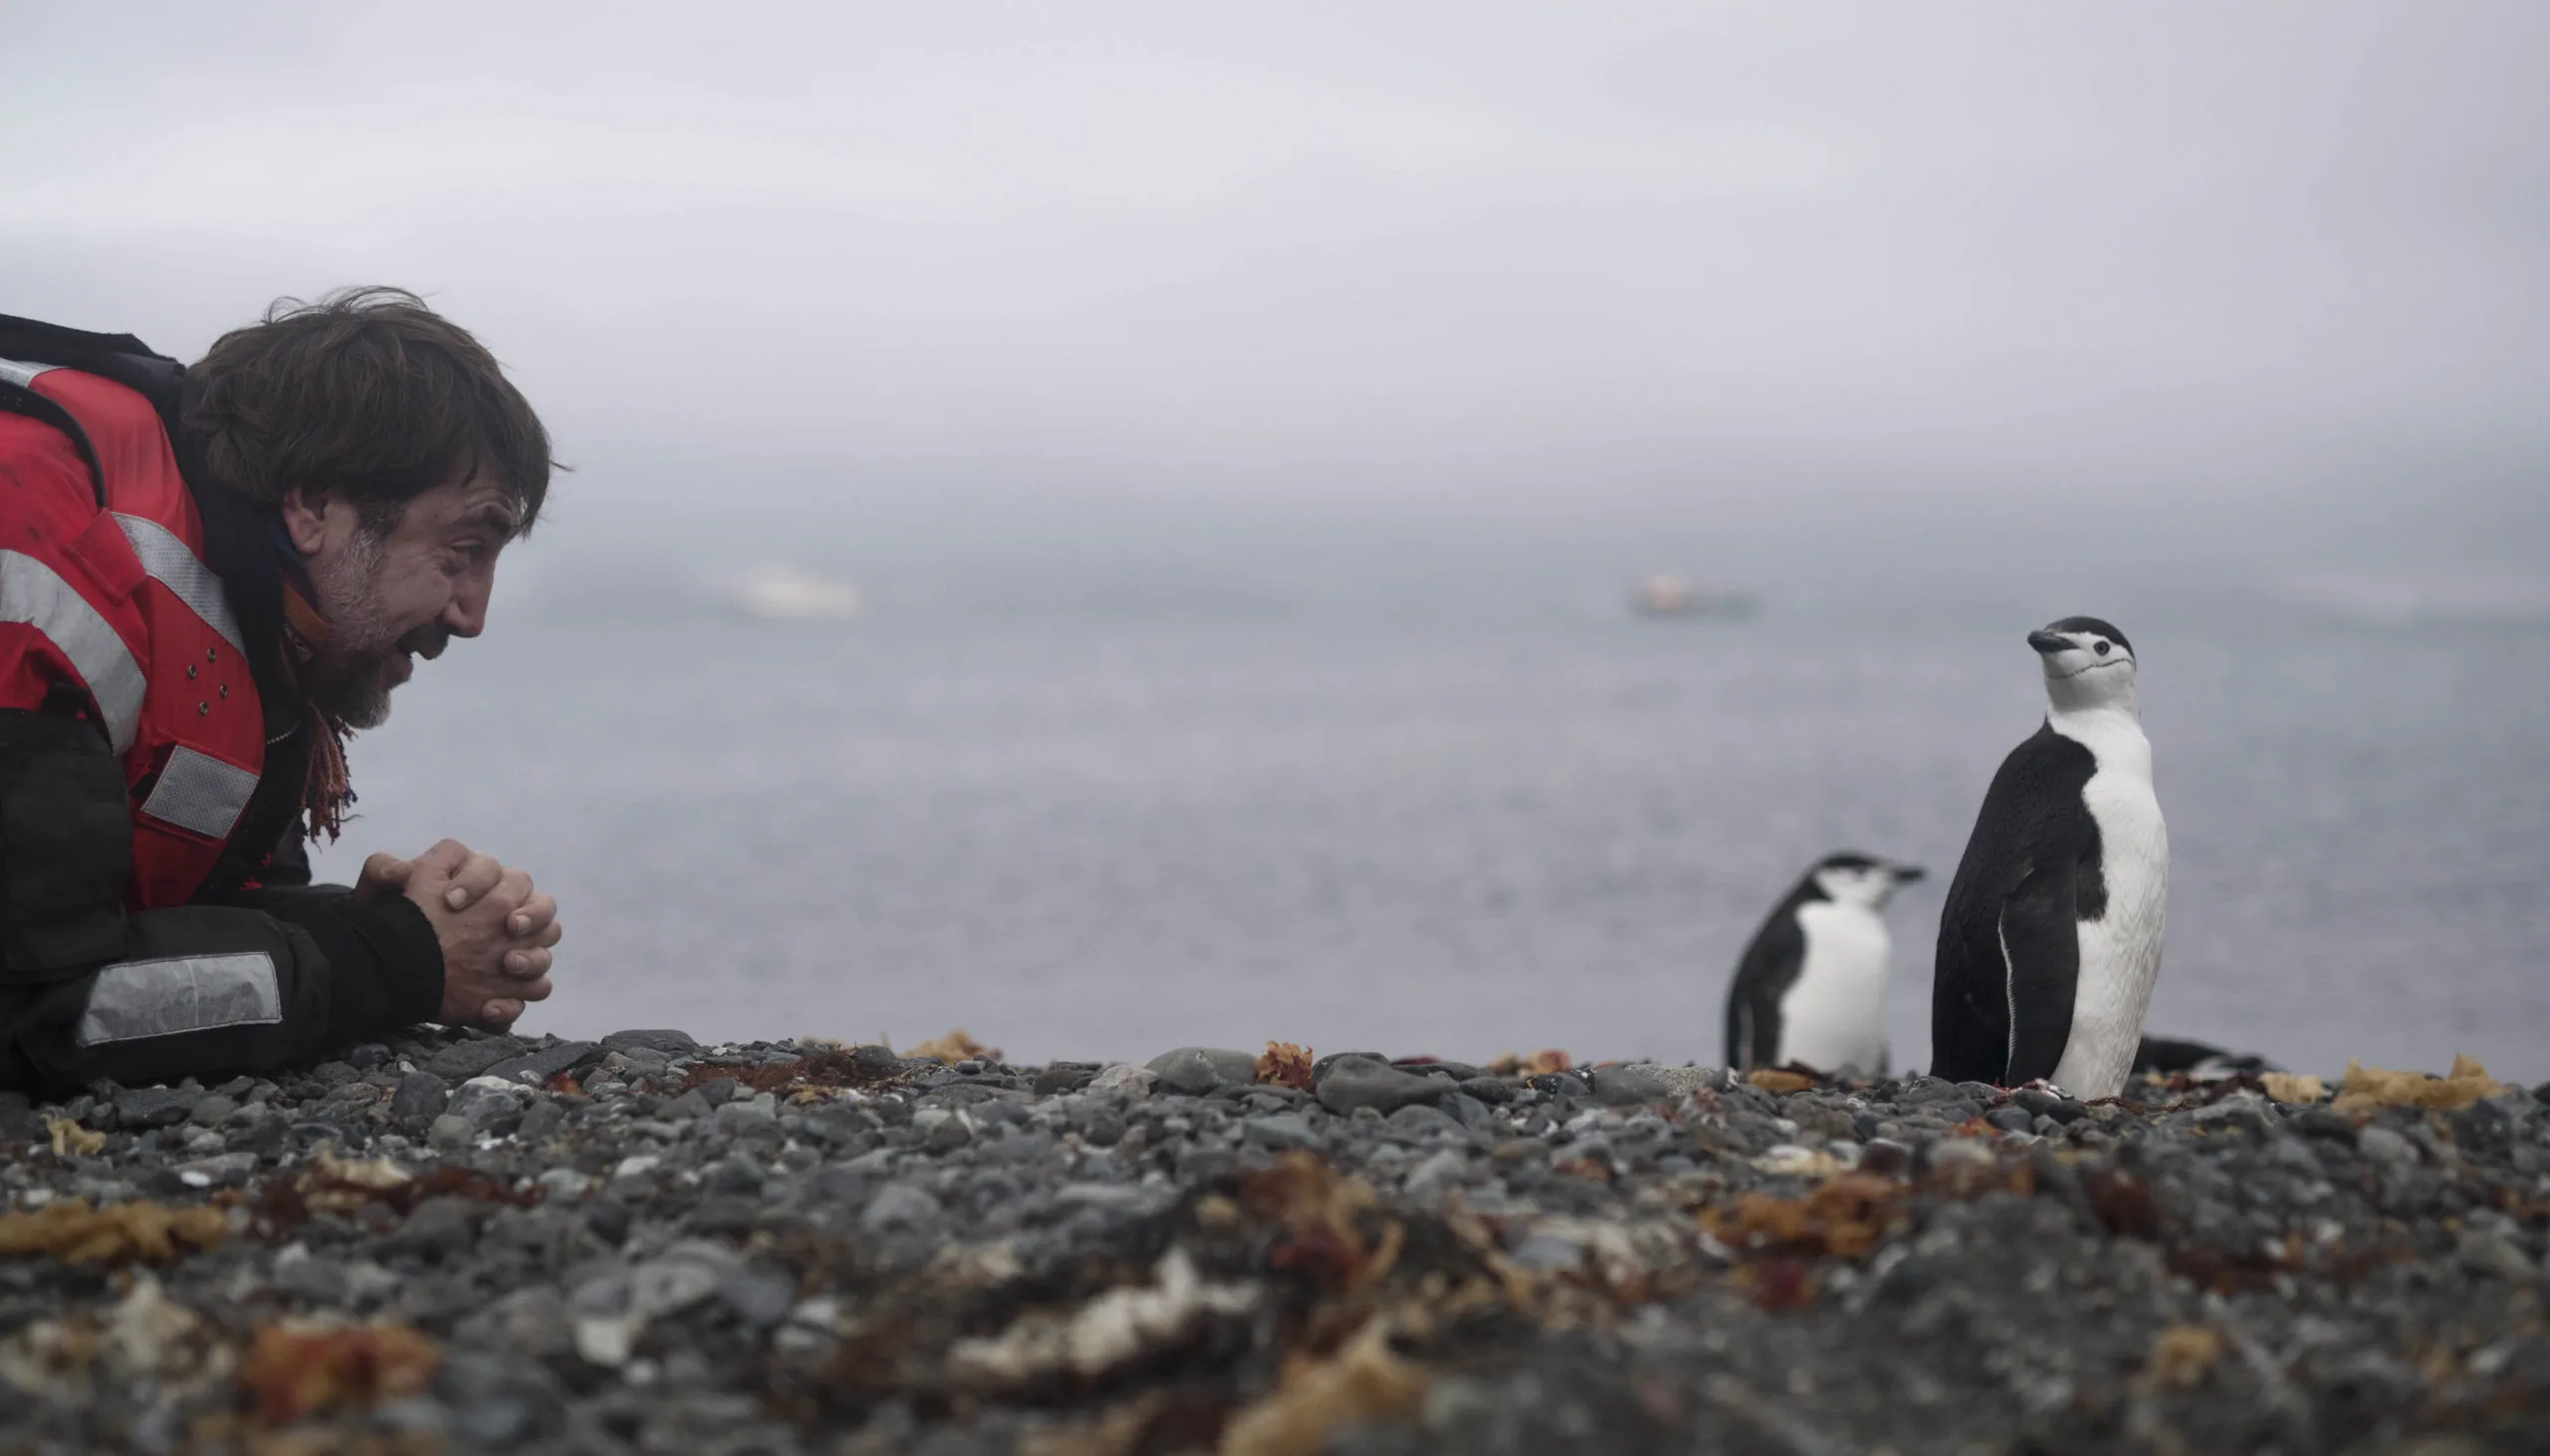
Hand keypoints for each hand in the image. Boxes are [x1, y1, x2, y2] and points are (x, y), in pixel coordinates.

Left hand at [387, 839, 562, 1030]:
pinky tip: (489, 1008)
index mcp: (481, 885)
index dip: (478, 882)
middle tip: (509, 926)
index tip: (450, 901)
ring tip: (507, 964)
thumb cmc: (391, 923)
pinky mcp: (507, 991)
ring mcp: (512, 954)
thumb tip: (400, 872)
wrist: (387, 967)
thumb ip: (382, 870)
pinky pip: (532, 993)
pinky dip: (514, 1003)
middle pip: (543, 907)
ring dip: (533, 957)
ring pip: (545, 950)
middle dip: (532, 914)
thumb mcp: (378, 892)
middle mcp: (505, 916)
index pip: (493, 871)